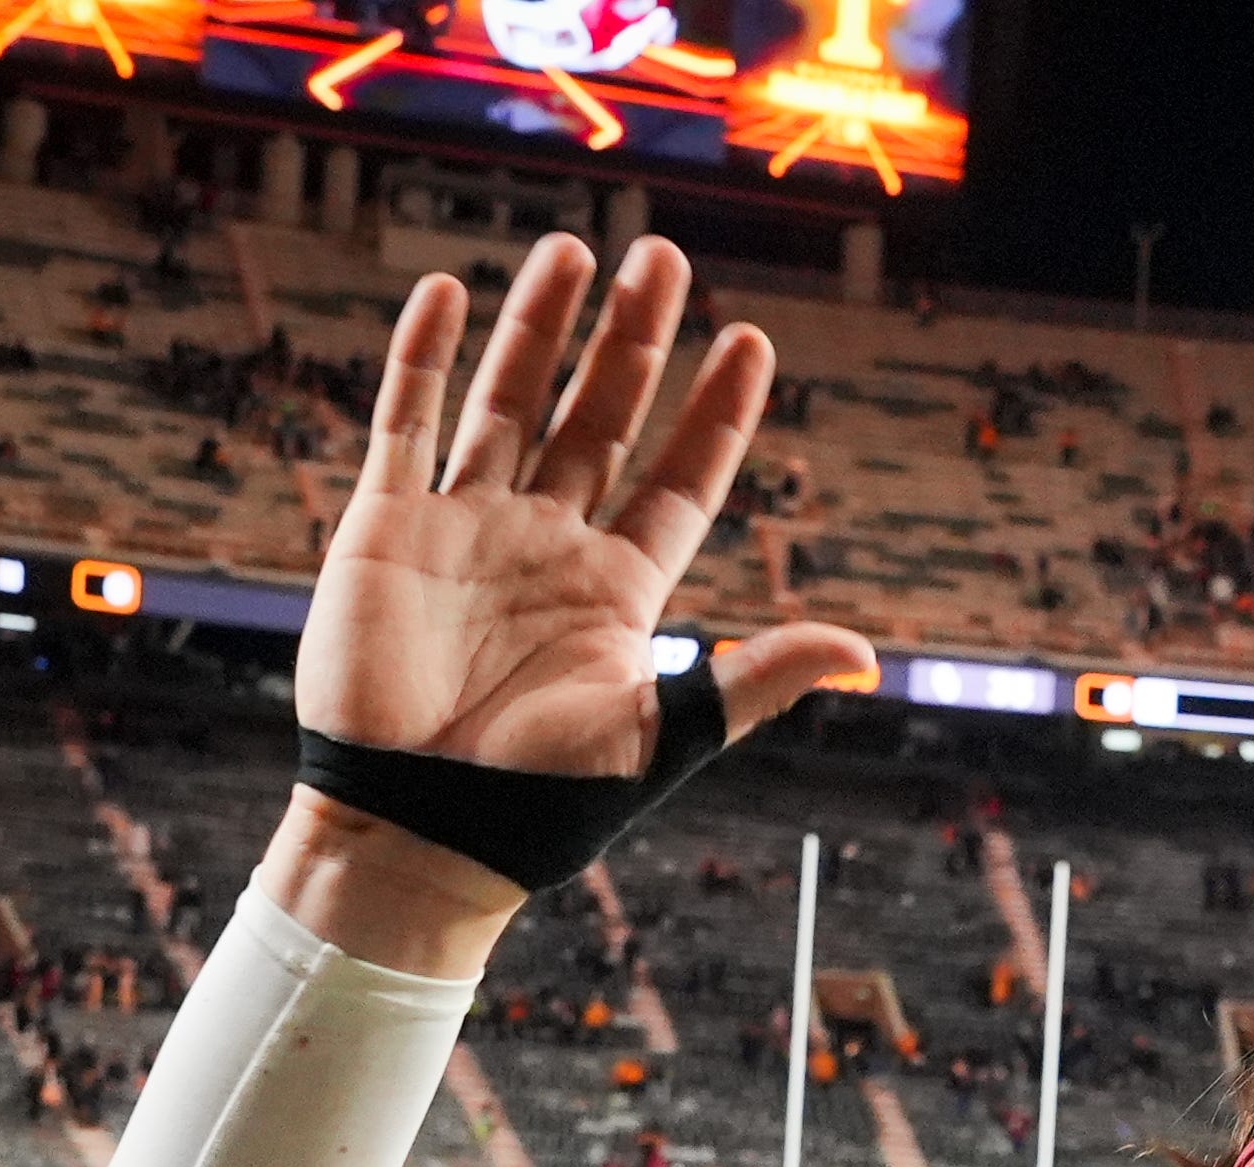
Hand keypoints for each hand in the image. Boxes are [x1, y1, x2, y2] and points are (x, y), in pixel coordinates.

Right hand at [266, 233, 876, 958]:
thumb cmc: (543, 800)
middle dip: (633, 340)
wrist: (419, 830)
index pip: (680, 479)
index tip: (751, 340)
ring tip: (575, 248)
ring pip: (510, 401)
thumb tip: (866, 655)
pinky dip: (421, 356)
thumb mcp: (666, 731)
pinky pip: (406, 424)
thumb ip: (757, 678)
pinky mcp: (387, 528)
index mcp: (618, 591)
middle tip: (663, 256)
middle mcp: (547, 546)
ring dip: (539, 326)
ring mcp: (466, 529)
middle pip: (600, 417)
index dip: (716, 413)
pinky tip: (447, 291)